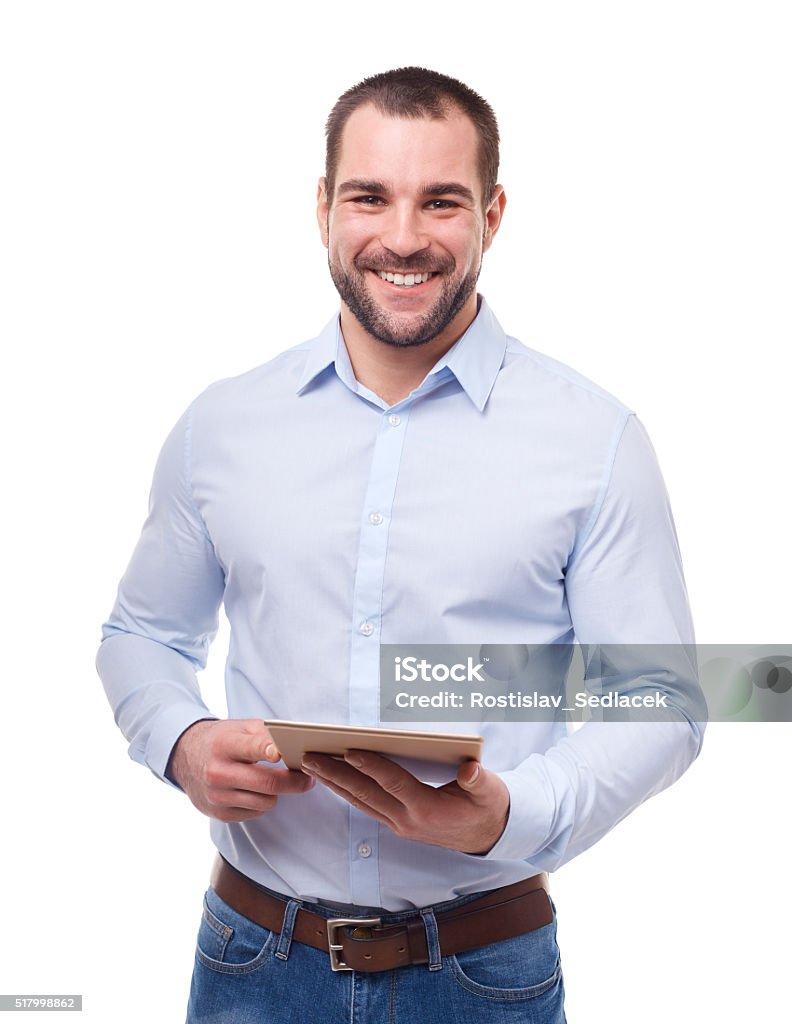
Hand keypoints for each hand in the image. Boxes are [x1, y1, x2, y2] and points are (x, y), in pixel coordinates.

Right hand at [167, 719, 314, 822]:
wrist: (186, 758)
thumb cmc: (221, 740)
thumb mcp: (239, 728)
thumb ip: (266, 734)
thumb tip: (295, 744)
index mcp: (225, 745)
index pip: (252, 748)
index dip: (270, 751)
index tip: (284, 753)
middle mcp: (218, 772)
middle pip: (268, 784)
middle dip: (295, 782)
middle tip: (308, 778)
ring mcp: (218, 796)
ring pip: (266, 802)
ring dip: (277, 793)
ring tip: (277, 780)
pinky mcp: (219, 814)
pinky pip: (256, 812)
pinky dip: (262, 802)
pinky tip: (256, 790)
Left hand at [301, 751, 509, 854]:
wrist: (487, 836)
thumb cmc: (487, 806)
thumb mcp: (490, 792)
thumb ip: (479, 781)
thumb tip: (470, 769)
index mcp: (429, 810)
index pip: (395, 784)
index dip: (373, 767)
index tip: (350, 751)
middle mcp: (408, 820)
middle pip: (366, 794)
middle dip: (337, 775)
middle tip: (311, 756)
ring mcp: (399, 824)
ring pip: (360, 802)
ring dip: (334, 783)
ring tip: (311, 764)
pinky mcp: (396, 823)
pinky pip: (365, 805)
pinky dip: (346, 790)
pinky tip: (331, 777)